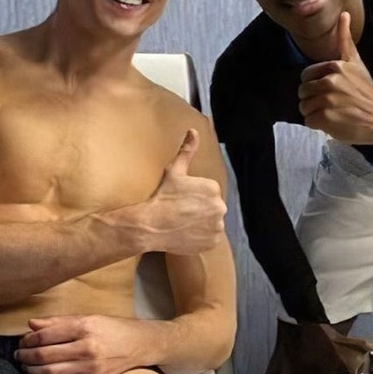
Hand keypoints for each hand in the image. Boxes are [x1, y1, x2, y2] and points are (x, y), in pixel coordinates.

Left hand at [15, 314, 148, 373]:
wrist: (142, 344)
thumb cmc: (114, 328)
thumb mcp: (89, 318)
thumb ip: (59, 321)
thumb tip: (32, 324)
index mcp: (84, 327)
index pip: (46, 335)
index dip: (28, 339)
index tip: (22, 341)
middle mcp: (87, 347)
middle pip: (45, 355)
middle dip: (26, 356)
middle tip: (18, 354)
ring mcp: (90, 366)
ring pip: (51, 372)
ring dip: (33, 370)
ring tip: (26, 366)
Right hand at [141, 129, 226, 254]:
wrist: (152, 224)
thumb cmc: (162, 196)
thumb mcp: (174, 171)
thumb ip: (187, 151)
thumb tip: (193, 131)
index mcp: (213, 188)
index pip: (208, 193)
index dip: (194, 197)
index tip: (181, 200)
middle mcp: (220, 207)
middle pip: (212, 208)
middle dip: (200, 210)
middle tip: (181, 212)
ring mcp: (217, 226)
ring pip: (212, 224)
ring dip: (201, 224)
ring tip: (183, 224)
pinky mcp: (212, 242)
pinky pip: (210, 239)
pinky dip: (201, 238)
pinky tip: (186, 234)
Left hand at [297, 11, 372, 144]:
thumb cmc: (367, 91)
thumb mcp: (356, 62)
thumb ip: (345, 40)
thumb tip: (344, 13)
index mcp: (335, 67)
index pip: (306, 76)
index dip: (314, 85)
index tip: (328, 90)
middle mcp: (330, 82)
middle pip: (302, 92)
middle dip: (312, 99)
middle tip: (329, 104)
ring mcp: (327, 101)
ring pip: (304, 107)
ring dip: (313, 113)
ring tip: (331, 113)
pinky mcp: (325, 118)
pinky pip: (308, 121)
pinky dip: (317, 125)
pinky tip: (331, 122)